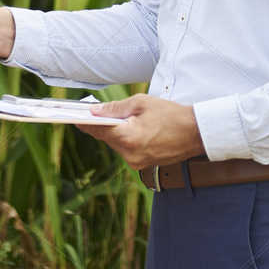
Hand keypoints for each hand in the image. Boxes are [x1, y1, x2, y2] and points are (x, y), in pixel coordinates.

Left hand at [83, 94, 206, 170]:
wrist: (196, 133)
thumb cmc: (170, 114)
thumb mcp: (141, 103)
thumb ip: (116, 108)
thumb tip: (94, 111)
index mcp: (128, 138)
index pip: (98, 130)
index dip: (84, 122)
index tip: (71, 115)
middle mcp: (130, 154)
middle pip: (105, 138)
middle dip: (99, 125)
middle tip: (90, 111)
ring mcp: (136, 162)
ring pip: (116, 145)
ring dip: (113, 132)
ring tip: (112, 117)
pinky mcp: (143, 165)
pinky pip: (126, 150)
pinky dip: (124, 139)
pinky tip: (127, 128)